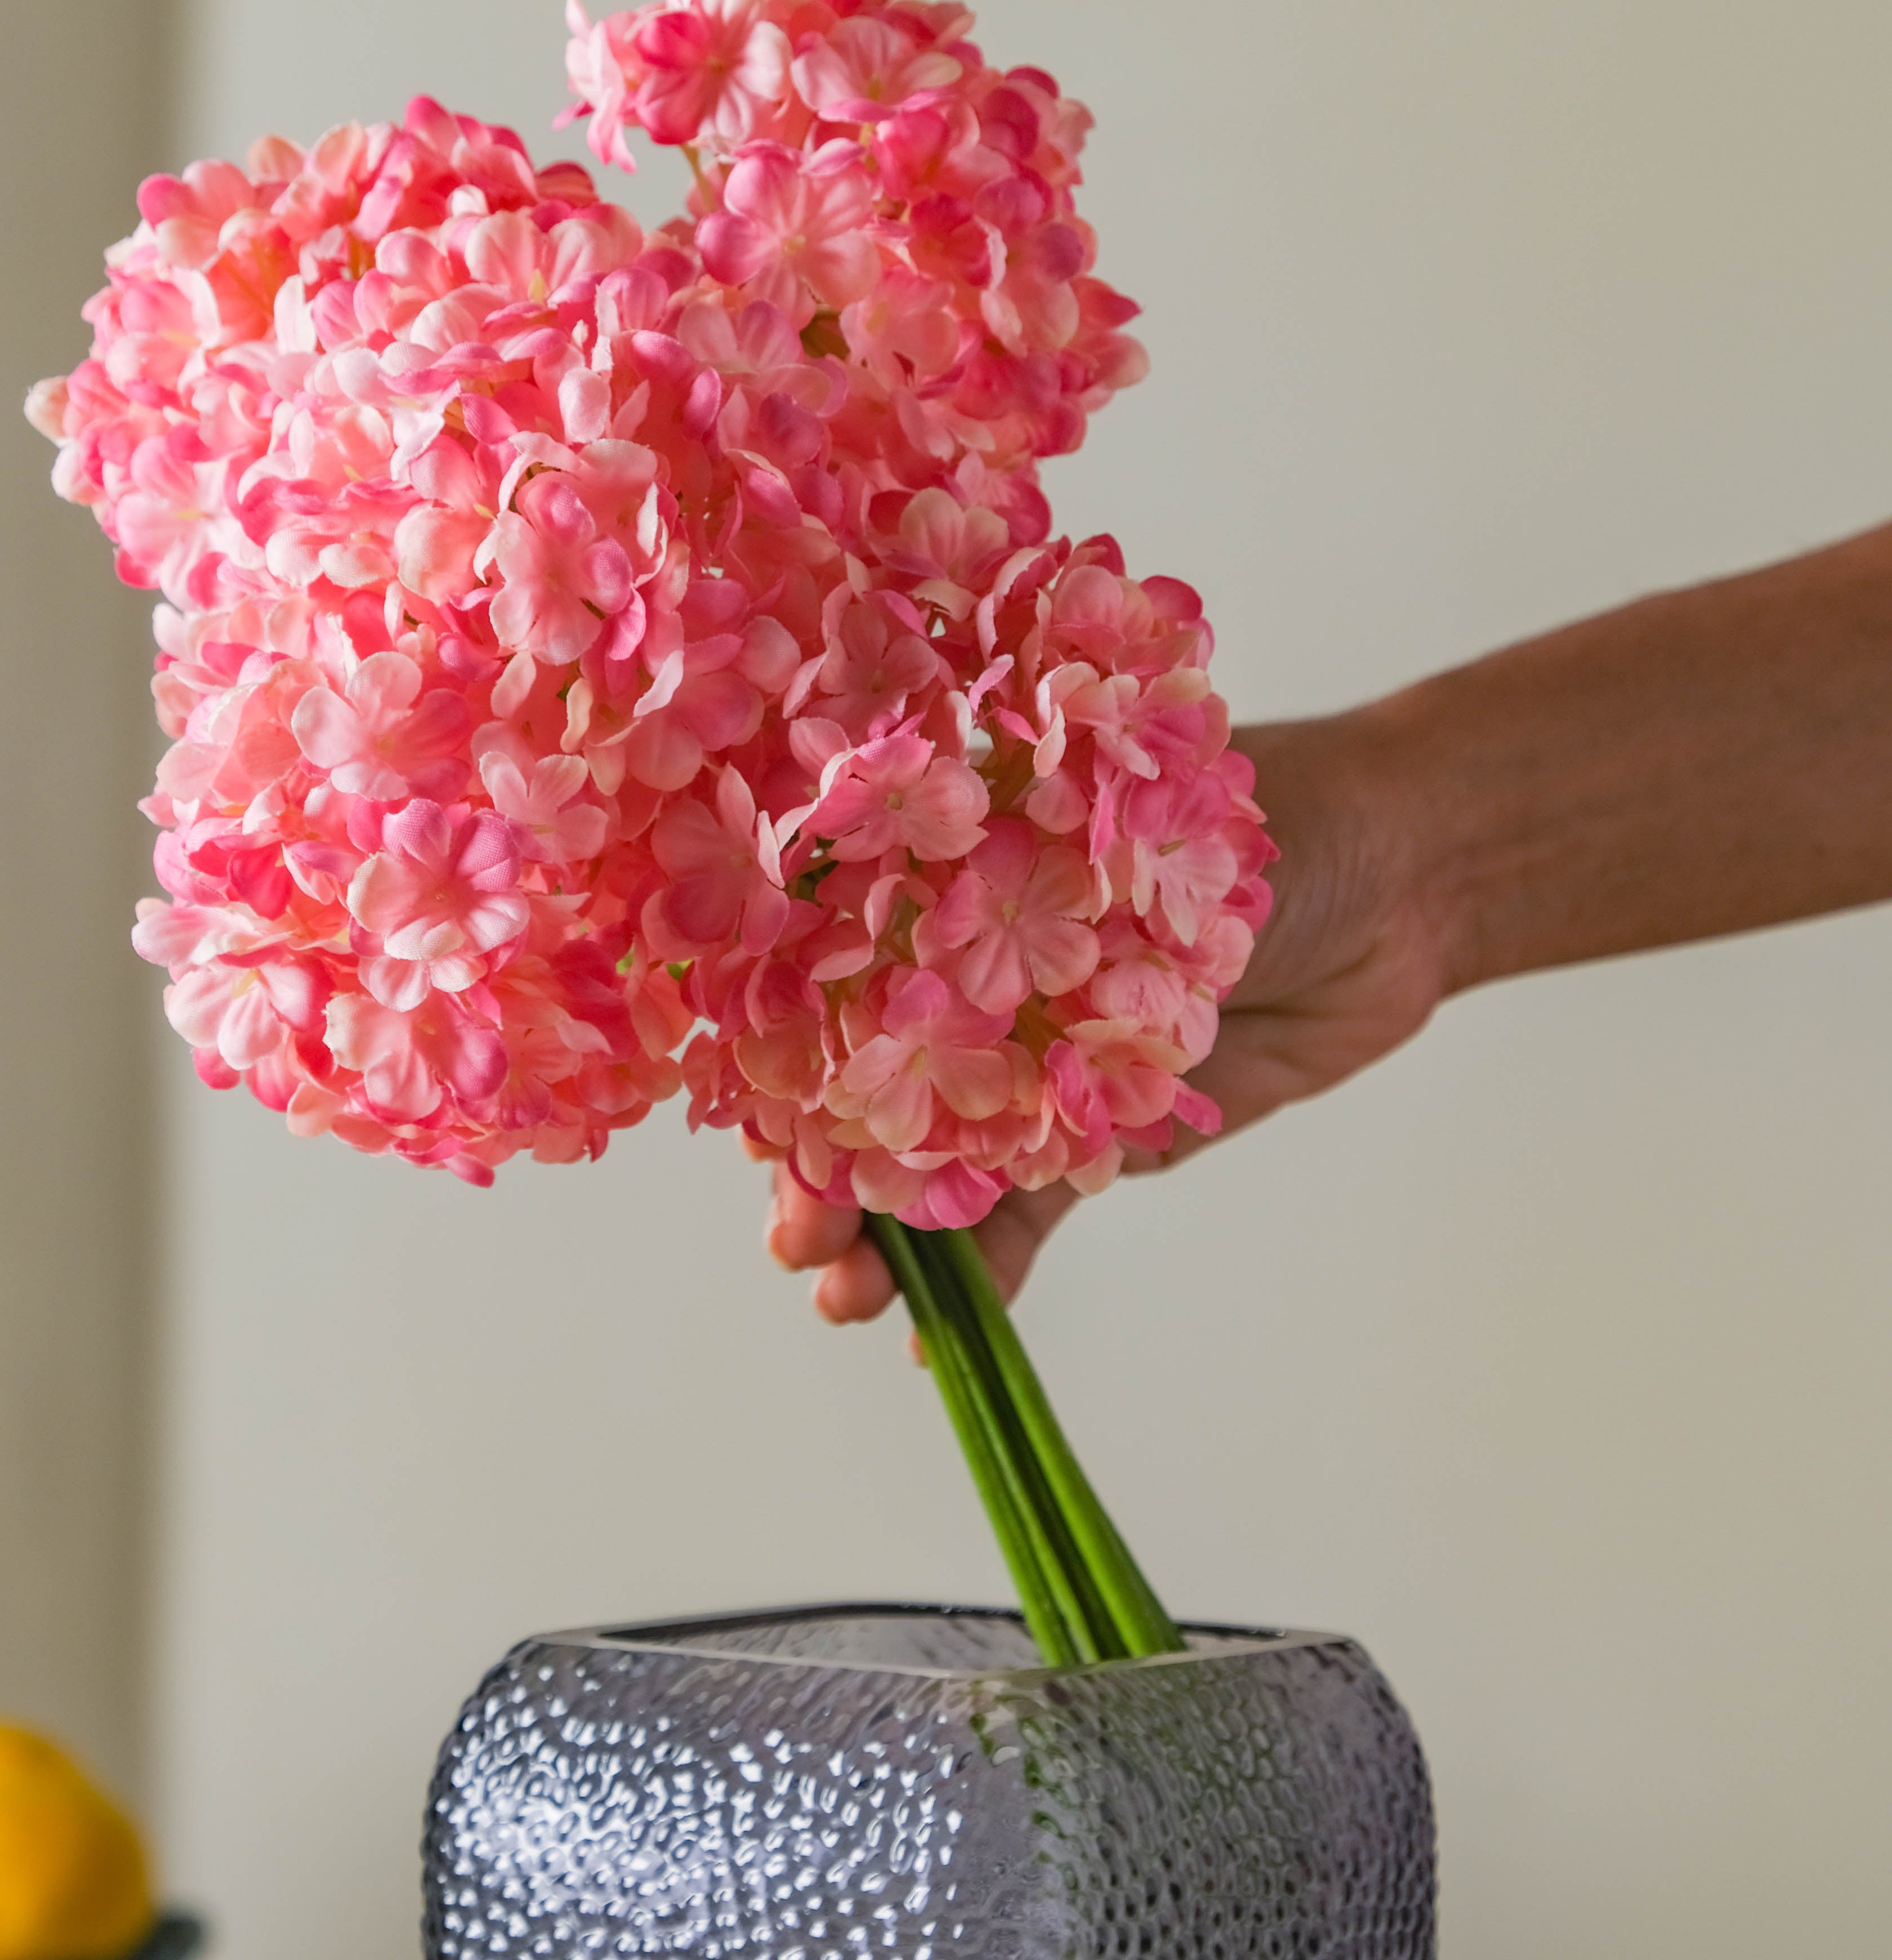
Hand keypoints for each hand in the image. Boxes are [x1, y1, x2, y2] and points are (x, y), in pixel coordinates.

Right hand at [766, 710, 1452, 1317]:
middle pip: (868, 1087)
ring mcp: (1032, 1065)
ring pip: (932, 1166)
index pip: (834, 983)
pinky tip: (941, 1338)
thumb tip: (895, 964)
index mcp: (947, 887)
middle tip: (803, 1242)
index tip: (766, 1125)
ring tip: (849, 1299)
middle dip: (825, 1171)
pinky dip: (983, 1275)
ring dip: (885, 1240)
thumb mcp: (1124, 848)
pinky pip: (1025, 1214)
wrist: (1399, 883)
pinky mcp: (1099, 1134)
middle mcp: (970, 982)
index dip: (790, 1057)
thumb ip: (1018, 908)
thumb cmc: (1263, 826)